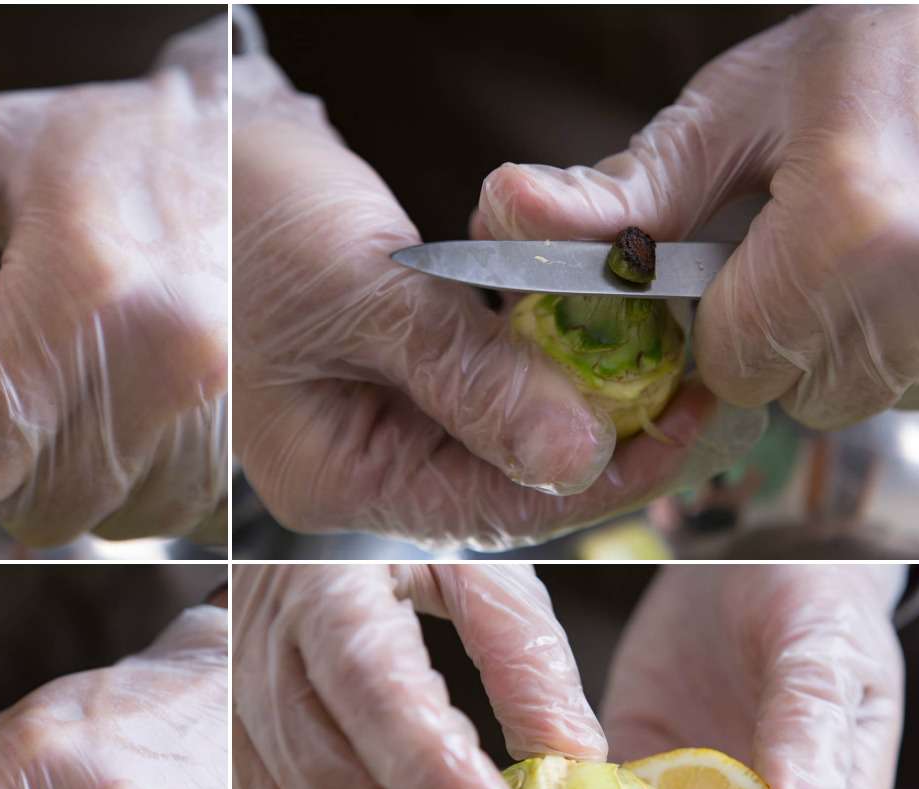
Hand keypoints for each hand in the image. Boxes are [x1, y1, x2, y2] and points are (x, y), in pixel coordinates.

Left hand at [0, 18, 228, 547]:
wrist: (248, 154)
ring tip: (86, 390)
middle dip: (10, 463)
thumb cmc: (105, 152)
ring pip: (100, 520)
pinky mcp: (251, 442)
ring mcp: (221, 407)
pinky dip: (133, 483)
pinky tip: (135, 410)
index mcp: (86, 282)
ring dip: (73, 478)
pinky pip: (162, 516)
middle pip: (36, 504)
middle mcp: (168, 357)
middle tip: (26, 390)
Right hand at [232, 52, 761, 549]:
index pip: (492, 505)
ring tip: (675, 355)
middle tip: (705, 388)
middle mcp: (366, 466)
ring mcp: (385, 423)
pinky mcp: (406, 376)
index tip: (689, 422)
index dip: (600, 472)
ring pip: (513, 433)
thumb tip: (580, 456)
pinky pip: (497, 385)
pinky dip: (551, 355)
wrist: (212, 152)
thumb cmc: (255, 219)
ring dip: (589, 392)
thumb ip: (471, 378)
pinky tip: (608, 324)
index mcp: (340, 476)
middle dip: (610, 435)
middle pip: (510, 480)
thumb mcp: (367, 296)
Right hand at [233, 563, 609, 788]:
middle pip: (331, 781)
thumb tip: (578, 768)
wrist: (304, 543)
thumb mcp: (478, 568)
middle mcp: (262, 648)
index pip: (377, 697)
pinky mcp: (232, 745)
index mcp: (326, 586)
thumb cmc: (398, 545)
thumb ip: (526, 659)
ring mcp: (234, 701)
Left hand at [473, 6, 918, 428]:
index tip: (739, 258)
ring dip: (842, 344)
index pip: (730, 360)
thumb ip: (626, 191)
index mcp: (853, 227)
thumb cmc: (879, 55)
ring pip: (860, 398)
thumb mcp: (738, 109)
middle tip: (806, 245)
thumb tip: (508, 214)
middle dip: (776, 334)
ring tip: (866, 249)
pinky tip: (914, 269)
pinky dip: (906, 345)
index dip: (716, 317)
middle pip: (793, 391)